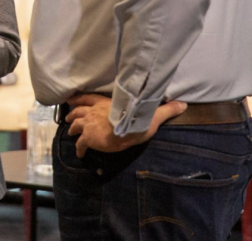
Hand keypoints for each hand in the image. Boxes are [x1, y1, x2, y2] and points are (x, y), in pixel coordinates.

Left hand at [65, 93, 186, 157]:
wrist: (127, 128)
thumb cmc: (138, 119)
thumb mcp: (152, 113)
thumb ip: (165, 109)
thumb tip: (183, 104)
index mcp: (105, 103)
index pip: (88, 97)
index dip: (79, 98)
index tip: (71, 99)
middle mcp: (93, 111)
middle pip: (77, 111)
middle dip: (72, 115)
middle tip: (68, 119)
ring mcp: (89, 124)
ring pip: (75, 125)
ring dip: (72, 128)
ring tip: (70, 133)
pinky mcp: (89, 138)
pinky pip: (80, 144)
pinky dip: (79, 149)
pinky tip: (80, 154)